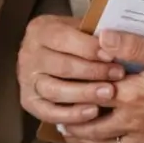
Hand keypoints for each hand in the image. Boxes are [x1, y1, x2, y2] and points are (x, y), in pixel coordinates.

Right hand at [17, 15, 124, 129]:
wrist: (49, 54)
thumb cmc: (73, 40)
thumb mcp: (79, 28)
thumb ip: (94, 33)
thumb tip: (114, 42)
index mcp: (40, 30)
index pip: (63, 38)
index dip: (89, 48)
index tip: (112, 55)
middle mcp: (28, 54)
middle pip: (62, 66)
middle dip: (93, 72)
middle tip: (118, 75)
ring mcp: (26, 80)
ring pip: (55, 90)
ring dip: (84, 93)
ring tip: (109, 93)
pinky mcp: (29, 102)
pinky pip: (49, 113)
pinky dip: (71, 114)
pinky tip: (93, 112)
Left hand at [60, 30, 143, 142]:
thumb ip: (132, 45)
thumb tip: (100, 37)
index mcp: (131, 96)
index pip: (91, 98)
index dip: (73, 95)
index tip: (59, 92)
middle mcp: (135, 122)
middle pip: (95, 129)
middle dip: (75, 125)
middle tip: (59, 120)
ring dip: (92, 142)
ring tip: (78, 137)